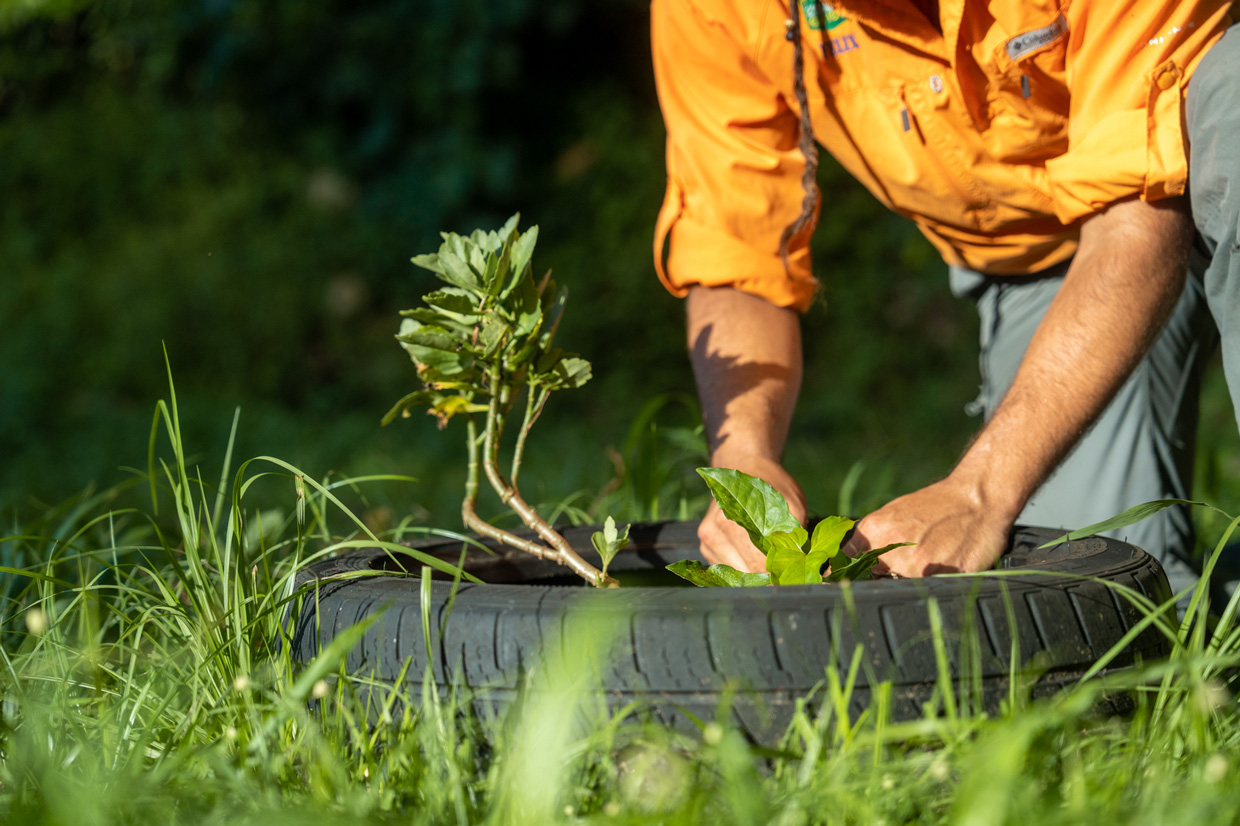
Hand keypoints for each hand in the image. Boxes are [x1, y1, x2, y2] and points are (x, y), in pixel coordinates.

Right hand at [697, 454, 806, 572]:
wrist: (741, 465)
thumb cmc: (770, 483)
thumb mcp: (792, 503)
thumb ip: (795, 534)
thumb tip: (801, 563)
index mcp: (735, 523)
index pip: (760, 566)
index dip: (780, 573)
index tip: (795, 572)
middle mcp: (716, 533)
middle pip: (748, 573)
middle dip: (770, 575)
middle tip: (788, 570)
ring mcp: (707, 540)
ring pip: (737, 575)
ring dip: (756, 573)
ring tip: (773, 561)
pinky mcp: (705, 545)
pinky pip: (728, 568)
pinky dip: (744, 567)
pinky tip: (754, 554)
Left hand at [842, 475, 1012, 577]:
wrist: (976, 497)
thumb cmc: (935, 506)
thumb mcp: (893, 515)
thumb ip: (869, 541)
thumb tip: (841, 566)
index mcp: (874, 531)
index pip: (845, 565)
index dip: (839, 580)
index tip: (835, 588)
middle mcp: (892, 550)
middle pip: (873, 584)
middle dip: (878, 585)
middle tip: (892, 577)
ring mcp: (919, 566)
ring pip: (900, 591)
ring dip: (907, 587)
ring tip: (924, 568)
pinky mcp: (944, 577)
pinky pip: (928, 594)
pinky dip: (930, 590)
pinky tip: (940, 573)